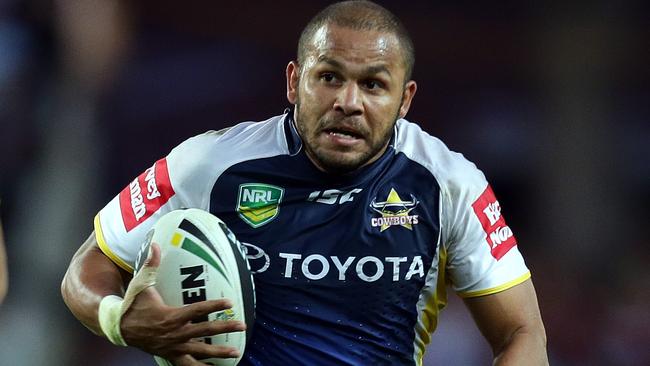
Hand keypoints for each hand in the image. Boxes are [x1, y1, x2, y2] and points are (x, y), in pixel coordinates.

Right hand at [119, 243, 246, 364]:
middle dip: (225, 327)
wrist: (119, 327)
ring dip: (218, 353)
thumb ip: (150, 265)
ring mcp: (174, 347)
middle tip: (242, 326)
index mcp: (171, 316)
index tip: (230, 302)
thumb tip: (155, 244)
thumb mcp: (141, 284)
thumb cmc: (133, 304)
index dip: (215, 305)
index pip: (198, 309)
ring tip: (235, 352)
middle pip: (206, 330)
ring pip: (200, 351)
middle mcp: (176, 333)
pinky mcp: (170, 355)